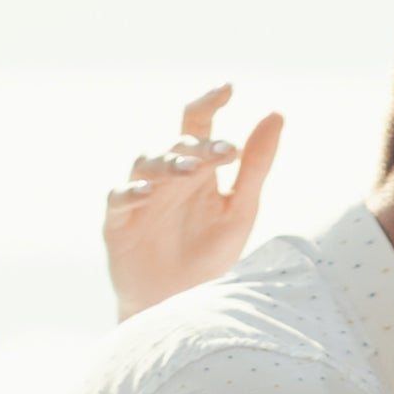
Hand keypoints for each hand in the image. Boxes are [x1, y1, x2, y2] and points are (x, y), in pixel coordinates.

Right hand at [103, 86, 283, 319]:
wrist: (181, 305)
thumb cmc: (210, 255)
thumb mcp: (240, 210)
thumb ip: (255, 165)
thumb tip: (275, 114)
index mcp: (195, 168)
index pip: (197, 123)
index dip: (209, 103)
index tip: (228, 88)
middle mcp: (166, 176)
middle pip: (175, 145)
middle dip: (199, 147)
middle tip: (224, 152)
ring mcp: (140, 197)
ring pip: (146, 164)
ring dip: (168, 164)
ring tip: (191, 170)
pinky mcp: (118, 222)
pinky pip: (119, 198)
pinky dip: (132, 192)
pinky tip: (148, 192)